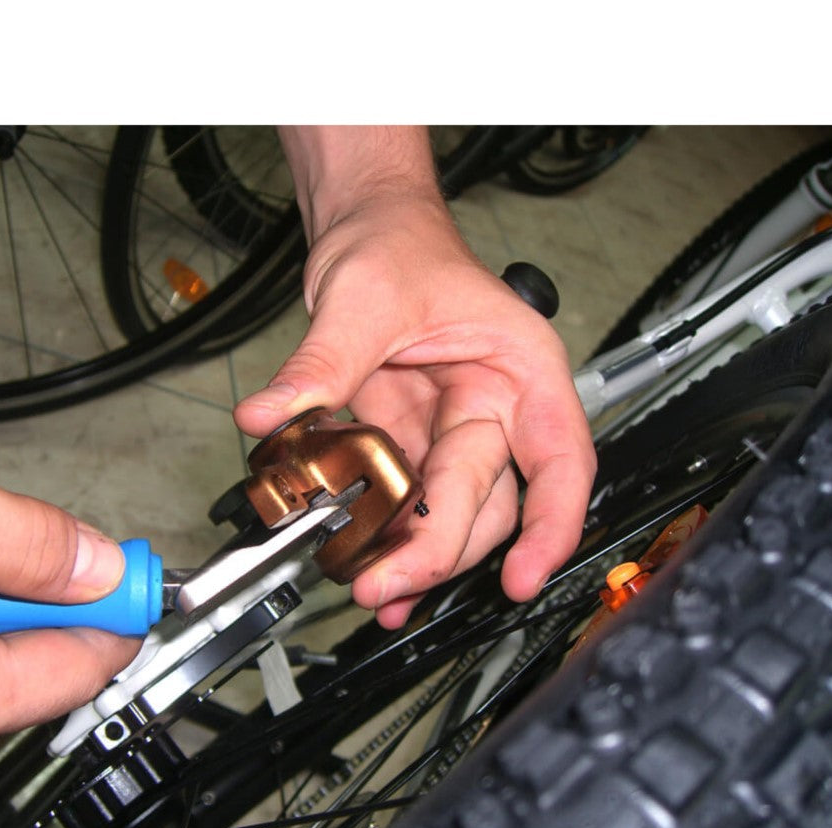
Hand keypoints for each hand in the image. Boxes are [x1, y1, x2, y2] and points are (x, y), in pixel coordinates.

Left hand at [235, 190, 595, 628]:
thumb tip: (271, 415)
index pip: (559, 457)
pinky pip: (407, 505)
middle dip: (439, 551)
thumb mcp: (363, 297)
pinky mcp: (409, 447)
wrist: (370, 233)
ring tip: (375, 590)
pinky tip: (369, 567)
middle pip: (489, 503)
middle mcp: (493, 409)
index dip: (552, 524)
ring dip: (415, 559)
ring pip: (451, 516)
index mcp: (517, 368)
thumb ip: (320, 365)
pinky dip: (388, 539)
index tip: (525, 575)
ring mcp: (450, 434)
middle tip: (384, 582)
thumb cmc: (399, 246)